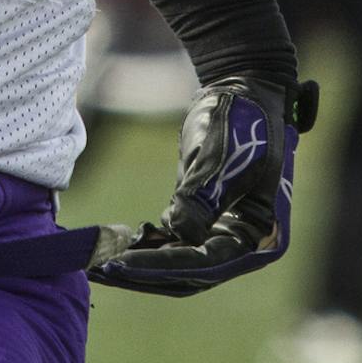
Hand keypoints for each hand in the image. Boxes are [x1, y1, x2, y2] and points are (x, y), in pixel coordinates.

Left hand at [89, 76, 316, 296]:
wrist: (243, 90)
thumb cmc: (241, 122)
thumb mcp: (222, 161)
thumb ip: (201, 201)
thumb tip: (175, 233)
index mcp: (264, 238)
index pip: (208, 263)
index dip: (163, 267)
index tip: (123, 265)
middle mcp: (244, 245)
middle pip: (190, 273)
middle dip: (145, 272)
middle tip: (102, 271)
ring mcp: (222, 234)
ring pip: (177, 262)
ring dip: (140, 263)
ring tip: (97, 262)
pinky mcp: (203, 220)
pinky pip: (172, 243)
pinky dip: (146, 246)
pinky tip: (115, 243)